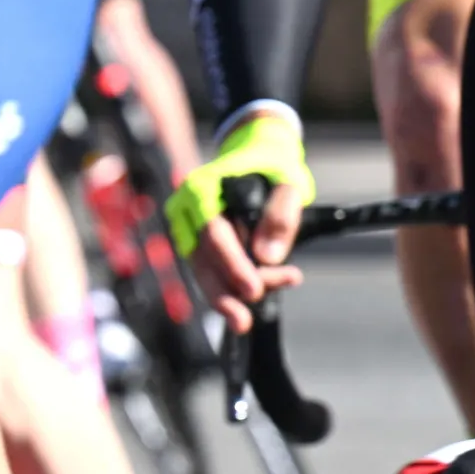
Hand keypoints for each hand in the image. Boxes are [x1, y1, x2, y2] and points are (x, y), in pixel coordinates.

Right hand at [166, 102, 313, 331]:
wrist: (258, 153)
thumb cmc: (271, 165)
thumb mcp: (288, 182)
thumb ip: (281, 216)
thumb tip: (267, 257)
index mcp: (202, 188)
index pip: (213, 234)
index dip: (232, 265)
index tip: (254, 289)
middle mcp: (186, 209)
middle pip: (202, 259)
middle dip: (223, 293)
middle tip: (243, 319)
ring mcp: (188, 228)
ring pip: (203, 271)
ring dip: (227, 296)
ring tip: (247, 318)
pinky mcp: (196, 244)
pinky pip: (209, 271)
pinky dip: (230, 286)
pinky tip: (257, 292)